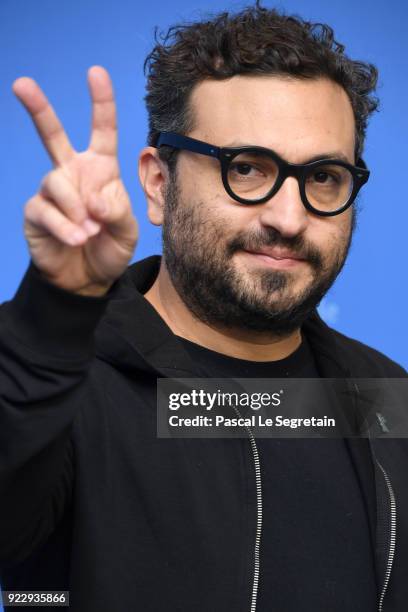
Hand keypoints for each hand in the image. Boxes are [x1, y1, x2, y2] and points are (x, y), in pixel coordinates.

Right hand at [12, 66, 137, 295]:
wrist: (88, 279)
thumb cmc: (110, 248)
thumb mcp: (127, 231)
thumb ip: (116, 210)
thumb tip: (92, 198)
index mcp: (101, 170)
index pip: (102, 132)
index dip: (101, 103)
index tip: (95, 73)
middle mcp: (73, 173)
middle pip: (52, 135)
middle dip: (38, 109)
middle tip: (22, 84)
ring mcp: (52, 192)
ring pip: (56, 182)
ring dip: (76, 209)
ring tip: (89, 232)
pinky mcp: (36, 212)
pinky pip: (46, 210)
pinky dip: (65, 227)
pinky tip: (76, 239)